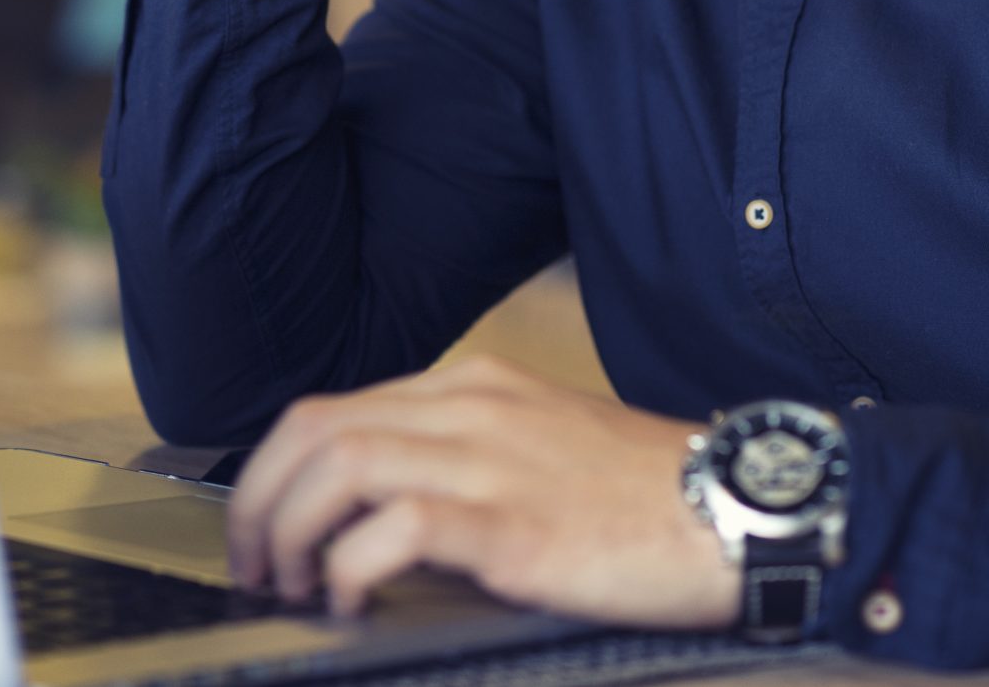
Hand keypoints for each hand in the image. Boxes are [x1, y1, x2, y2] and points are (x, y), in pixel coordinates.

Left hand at [225, 356, 740, 626]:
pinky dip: (349, 566)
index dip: (276, 472)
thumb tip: (384, 514)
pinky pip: (392, 528)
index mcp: (477, 386)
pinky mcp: (511, 523)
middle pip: (315, 429)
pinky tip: (350, 602)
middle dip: (258, 499)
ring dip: (288, 532)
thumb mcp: (544, 447)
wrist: (734, 511)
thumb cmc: (647, 495)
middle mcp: (473, 408)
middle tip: (253, 563)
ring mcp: (491, 460)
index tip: (265, 525)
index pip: (335, 409)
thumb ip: (467, 458)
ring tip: (289, 585)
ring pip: (337, 465)